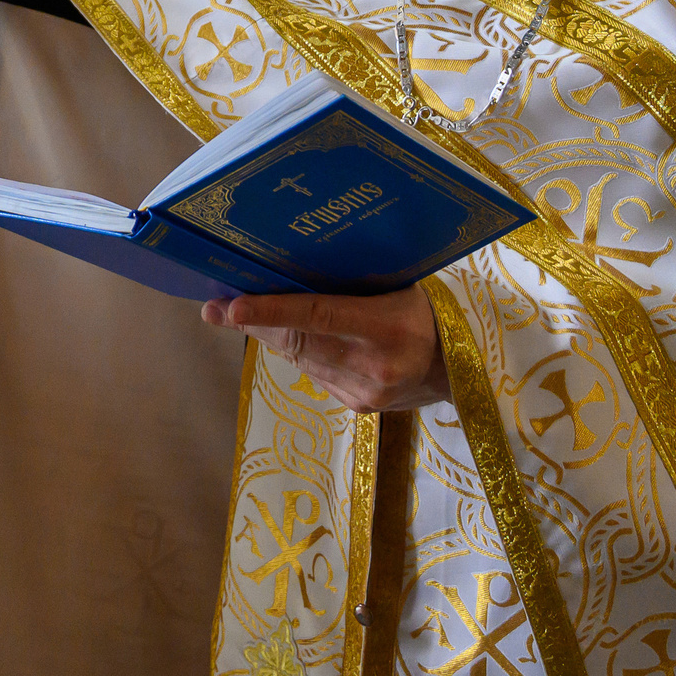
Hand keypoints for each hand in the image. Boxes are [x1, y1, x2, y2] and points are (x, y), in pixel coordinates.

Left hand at [202, 288, 448, 412]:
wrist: (460, 368)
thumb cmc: (424, 310)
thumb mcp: (397, 286)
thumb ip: (350, 285)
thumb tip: (287, 269)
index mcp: (386, 326)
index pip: (318, 316)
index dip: (271, 312)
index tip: (230, 307)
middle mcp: (373, 365)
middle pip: (298, 342)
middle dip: (252, 324)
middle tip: (214, 308)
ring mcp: (364, 391)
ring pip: (300, 359)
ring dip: (268, 337)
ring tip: (237, 316)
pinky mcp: (358, 406)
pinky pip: (314, 373)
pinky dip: (298, 353)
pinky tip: (286, 337)